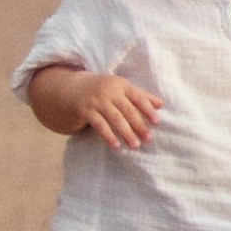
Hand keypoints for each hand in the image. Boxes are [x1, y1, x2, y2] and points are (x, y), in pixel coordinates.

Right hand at [34, 66, 162, 149]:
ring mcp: (97, 100)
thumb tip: (161, 104)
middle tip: (149, 139)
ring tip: (135, 145)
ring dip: (126, 133)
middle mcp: (109, 90)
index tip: (157, 122)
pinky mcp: (85, 110)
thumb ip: (139, 95)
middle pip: (128, 109)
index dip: (147, 109)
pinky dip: (109, 136)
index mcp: (120, 84)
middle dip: (139, 125)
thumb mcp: (118, 89)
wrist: (69, 90)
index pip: (138, 96)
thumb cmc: (100, 91)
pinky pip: (100, 125)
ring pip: (115, 118)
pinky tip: (116, 146)